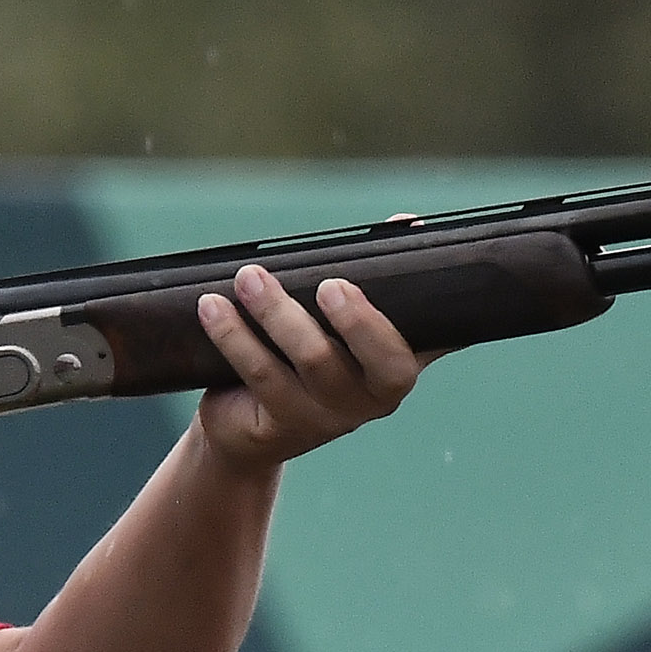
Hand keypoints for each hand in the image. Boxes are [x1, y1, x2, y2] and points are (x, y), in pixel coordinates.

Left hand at [189, 265, 427, 472]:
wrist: (247, 428)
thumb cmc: (304, 357)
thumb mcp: (338, 321)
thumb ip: (371, 277)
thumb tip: (406, 223)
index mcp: (397, 365)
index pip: (435, 343)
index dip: (438, 316)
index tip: (406, 283)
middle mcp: (374, 398)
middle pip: (381, 361)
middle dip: (358, 321)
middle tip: (329, 284)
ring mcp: (329, 416)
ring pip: (314, 362)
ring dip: (278, 313)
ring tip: (248, 277)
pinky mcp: (281, 425)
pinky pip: (261, 375)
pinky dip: (235, 336)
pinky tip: (212, 307)